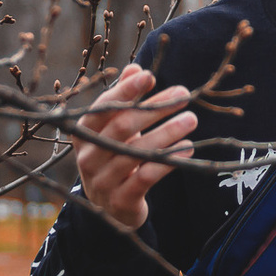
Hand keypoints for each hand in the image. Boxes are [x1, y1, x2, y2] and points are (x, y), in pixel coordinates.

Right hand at [71, 64, 195, 230]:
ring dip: (167, 133)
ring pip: (136, 152)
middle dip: (154, 108)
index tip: (151, 75)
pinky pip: (146, 177)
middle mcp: (88, 156)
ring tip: (191, 119)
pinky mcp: (121, 201)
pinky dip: (168, 161)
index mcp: (84, 134)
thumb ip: (123, 99)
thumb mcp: (116, 129)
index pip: (103, 108)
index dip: (126, 91)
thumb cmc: (115, 157)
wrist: (111, 206)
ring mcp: (102, 181)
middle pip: (122, 127)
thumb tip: (136, 68)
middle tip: (183, 94)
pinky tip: (188, 147)